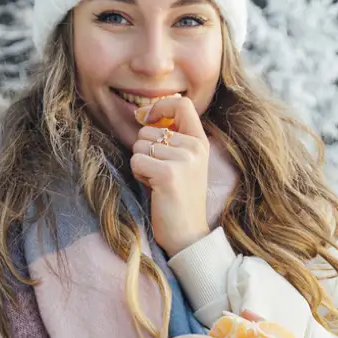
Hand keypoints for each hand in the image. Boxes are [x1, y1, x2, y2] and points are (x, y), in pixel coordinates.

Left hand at [129, 96, 210, 255]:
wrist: (187, 234)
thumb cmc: (178, 198)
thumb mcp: (184, 162)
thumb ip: (172, 138)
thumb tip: (143, 114)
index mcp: (201, 141)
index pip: (181, 104)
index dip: (159, 106)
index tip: (146, 119)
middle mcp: (195, 147)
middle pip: (148, 130)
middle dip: (144, 151)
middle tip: (159, 173)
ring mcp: (183, 160)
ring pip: (139, 146)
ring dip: (141, 165)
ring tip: (157, 182)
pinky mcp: (168, 174)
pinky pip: (136, 161)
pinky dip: (138, 175)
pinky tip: (153, 188)